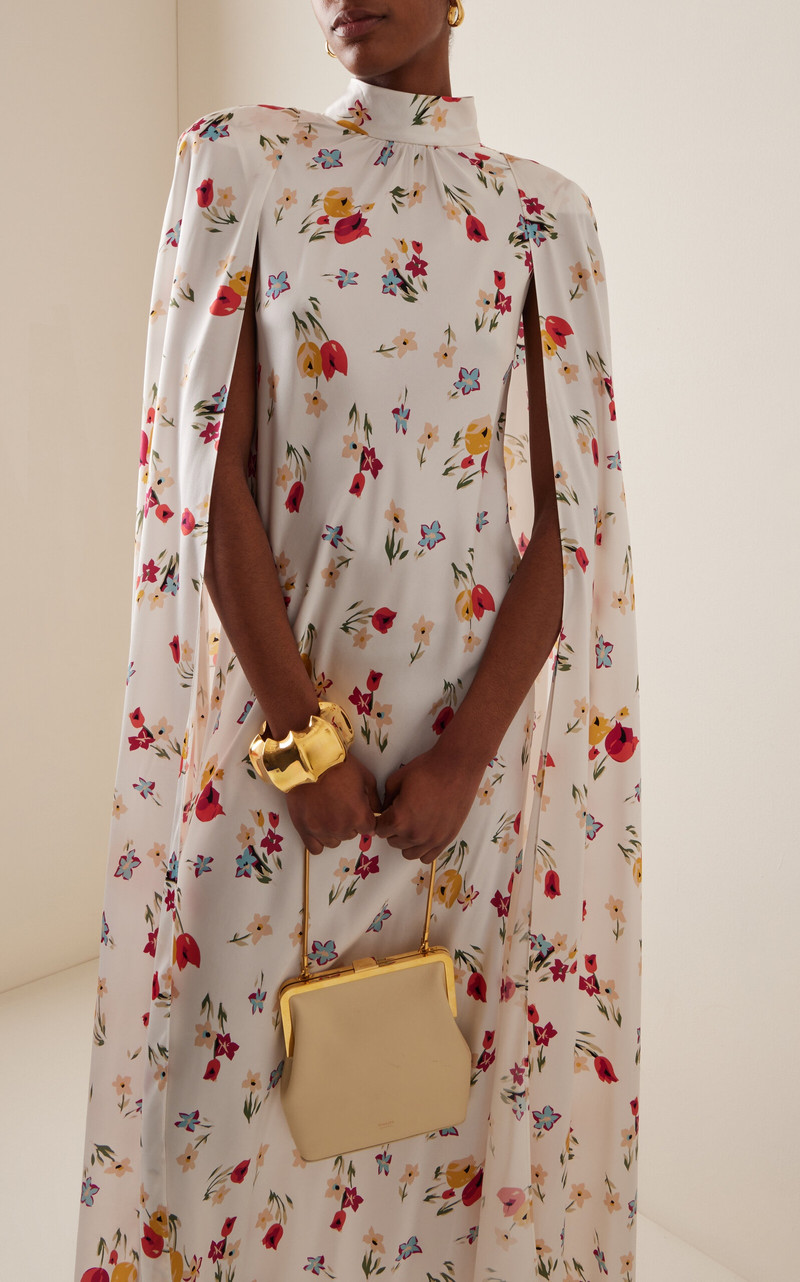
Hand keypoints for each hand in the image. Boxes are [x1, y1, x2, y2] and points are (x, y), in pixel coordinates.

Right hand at [286, 752, 380, 854]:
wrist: (308, 761)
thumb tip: (377, 812)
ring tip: (328, 813)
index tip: (358, 810)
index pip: (369, 829)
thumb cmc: (338, 765)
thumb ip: (374, 799)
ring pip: (334, 841)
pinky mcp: (305, 830)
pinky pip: (315, 848)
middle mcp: (342, 828)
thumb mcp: (365, 777)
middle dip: (349, 823)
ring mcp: (322, 831)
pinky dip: (318, 840)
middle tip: (341, 805)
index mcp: (359, 816)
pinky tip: (318, 827)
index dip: (364, 818)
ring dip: (334, 831)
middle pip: (351, 834)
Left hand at [375, 744, 485, 862]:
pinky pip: (427, 857)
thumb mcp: (396, 780)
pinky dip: (422, 848)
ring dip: (407, 841)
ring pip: (408, 853)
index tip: (389, 811)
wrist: (457, 768)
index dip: (382, 819)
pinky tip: (425, 833)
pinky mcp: (446, 839)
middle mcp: (414, 834)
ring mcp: (432, 840)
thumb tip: (384, 812)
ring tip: (414, 824)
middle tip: (403, 813)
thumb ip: (385, 800)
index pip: (379, 829)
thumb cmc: (426, 770)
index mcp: (399, 819)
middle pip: (393, 841)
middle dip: (393, 829)